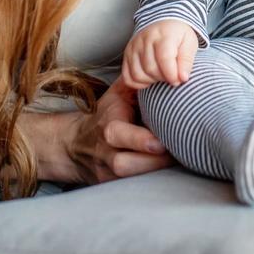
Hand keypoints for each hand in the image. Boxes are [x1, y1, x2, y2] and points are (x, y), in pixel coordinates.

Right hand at [28, 78, 174, 185]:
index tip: (162, 141)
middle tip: (178, 154)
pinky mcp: (111, 185)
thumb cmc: (105, 115)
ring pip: (129, 179)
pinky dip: (150, 180)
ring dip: (154, 172)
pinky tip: (169, 171)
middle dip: (152, 162)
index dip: (140, 140)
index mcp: (107, 127)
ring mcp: (108, 172)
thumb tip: (162, 68)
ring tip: (178, 162)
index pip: (119, 134)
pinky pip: (131, 186)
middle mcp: (106, 152)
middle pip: (125, 164)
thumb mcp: (116, 95)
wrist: (75, 145)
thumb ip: (136, 83)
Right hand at [121, 19, 201, 89]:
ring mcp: (133, 47)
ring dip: (151, 81)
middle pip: (151, 69)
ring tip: (161, 75)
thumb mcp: (190, 44)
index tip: (179, 80)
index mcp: (163, 35)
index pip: (164, 59)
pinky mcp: (127, 54)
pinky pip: (128, 77)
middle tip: (171, 75)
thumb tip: (183, 78)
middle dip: (163, 78)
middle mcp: (145, 39)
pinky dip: (138, 83)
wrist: (165, 23)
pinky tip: (149, 78)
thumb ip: (186, 61)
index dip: (172, 75)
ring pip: (138, 75)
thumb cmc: (178, 36)